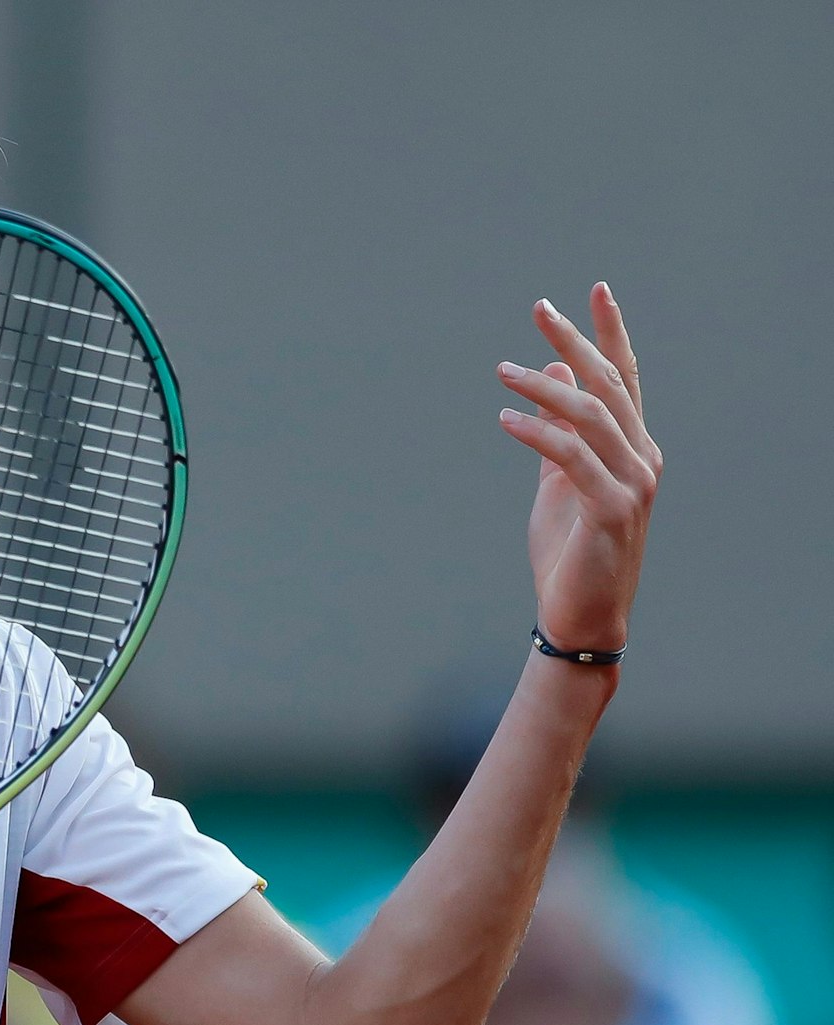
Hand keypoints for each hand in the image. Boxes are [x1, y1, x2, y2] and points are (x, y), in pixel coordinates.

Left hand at [497, 285, 663, 655]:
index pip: (626, 377)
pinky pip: (573, 458)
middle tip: (539, 308)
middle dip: (575, 342)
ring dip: (543, 387)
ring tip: (502, 371)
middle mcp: (643, 457)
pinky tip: (505, 419)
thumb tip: (551, 377)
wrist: (581, 614)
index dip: (611, 332)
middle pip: (611, 384)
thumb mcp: (558, 481)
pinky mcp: (613, 510)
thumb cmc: (569, 549)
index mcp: (633, 446)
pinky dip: (538, 433)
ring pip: (591, 415)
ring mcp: (634, 483)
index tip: (595, 289)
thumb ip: (556, 431)